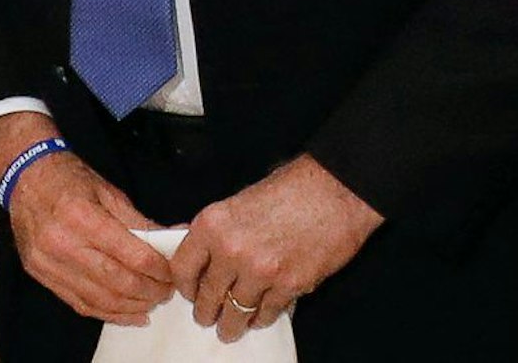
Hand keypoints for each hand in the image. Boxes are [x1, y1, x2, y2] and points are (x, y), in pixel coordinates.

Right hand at [0, 114, 172, 323]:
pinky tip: (129, 314)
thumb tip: (172, 243)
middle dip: (150, 291)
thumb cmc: (69, 179)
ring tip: (151, 303)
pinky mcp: (40, 274)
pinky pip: (80, 304)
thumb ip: (139, 223)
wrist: (24, 176)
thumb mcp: (109, 192)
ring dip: (132, 307)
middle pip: (118, 281)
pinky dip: (109, 314)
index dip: (159, 270)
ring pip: (100, 299)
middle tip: (166, 290)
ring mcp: (48, 263)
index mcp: (82, 216)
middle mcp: (62, 243)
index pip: (132, 255)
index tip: (172, 273)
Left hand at [170, 154, 381, 341]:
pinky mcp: (290, 285)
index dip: (185, 286)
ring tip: (230, 328)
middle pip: (208, 296)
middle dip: (206, 312)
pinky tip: (259, 317)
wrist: (335, 190)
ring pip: (236, 311)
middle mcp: (231, 250)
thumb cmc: (290, 189)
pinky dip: (261, 317)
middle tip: (207, 317)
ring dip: (232, 323)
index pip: (182, 267)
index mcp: (213, 224)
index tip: (189, 292)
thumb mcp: (238, 202)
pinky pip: (267, 312)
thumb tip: (200, 251)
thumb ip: (218, 231)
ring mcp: (260, 271)